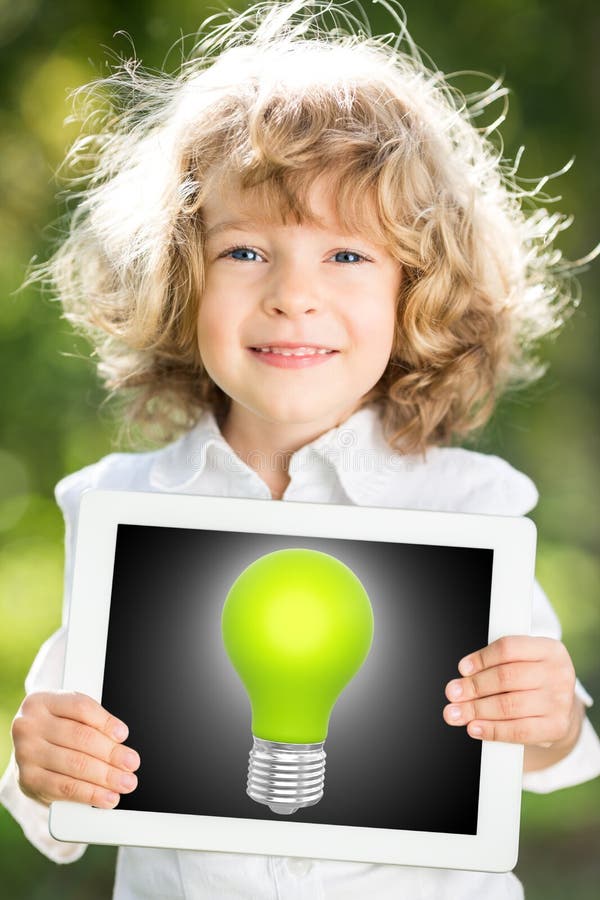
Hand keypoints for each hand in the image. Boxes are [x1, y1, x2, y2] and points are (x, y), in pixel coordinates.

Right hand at [12, 691, 139, 808]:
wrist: (28, 751)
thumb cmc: (55, 728)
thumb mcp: (67, 714)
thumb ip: (90, 721)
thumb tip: (119, 741)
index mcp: (42, 701)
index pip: (80, 708)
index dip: (105, 721)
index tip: (123, 734)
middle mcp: (29, 726)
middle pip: (81, 738)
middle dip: (111, 753)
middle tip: (131, 762)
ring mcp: (26, 754)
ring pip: (75, 764)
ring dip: (106, 776)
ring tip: (125, 781)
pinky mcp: (28, 780)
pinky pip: (65, 788)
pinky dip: (91, 794)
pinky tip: (107, 797)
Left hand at [443, 636, 578, 746]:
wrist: (562, 709)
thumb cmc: (534, 681)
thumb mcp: (524, 662)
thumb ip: (495, 666)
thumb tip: (461, 682)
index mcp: (549, 649)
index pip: (509, 648)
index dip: (481, 658)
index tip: (463, 669)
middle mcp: (558, 673)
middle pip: (506, 677)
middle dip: (474, 686)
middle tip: (452, 693)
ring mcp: (560, 702)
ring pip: (509, 705)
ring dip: (476, 710)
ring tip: (456, 712)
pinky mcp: (557, 727)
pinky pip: (518, 731)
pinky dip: (492, 730)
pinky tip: (475, 727)